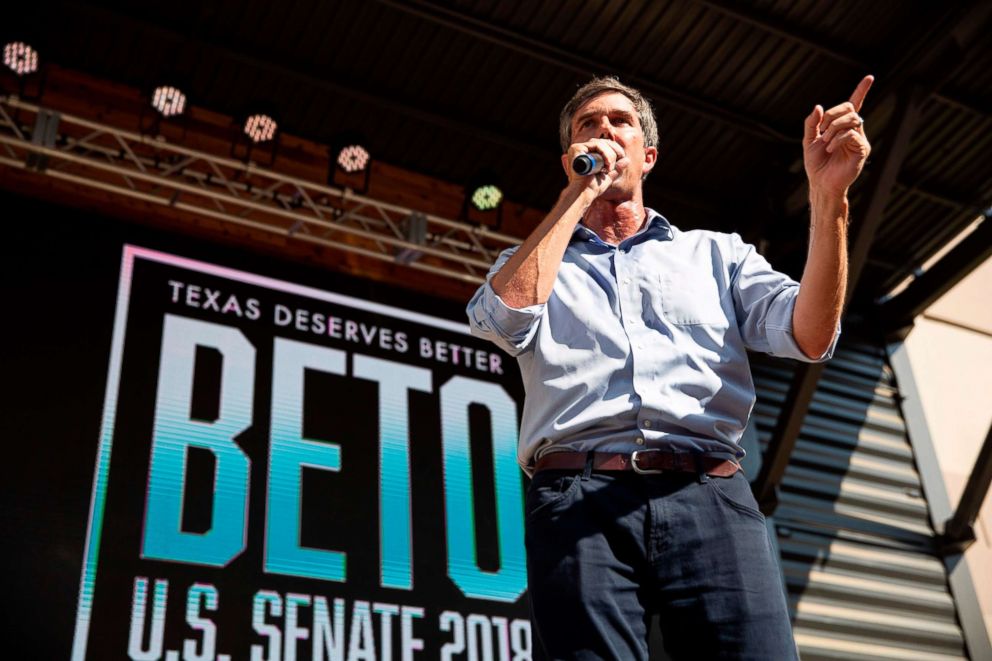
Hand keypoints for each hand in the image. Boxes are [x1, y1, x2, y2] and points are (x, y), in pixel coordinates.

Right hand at [565, 138, 627, 197]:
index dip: (615, 150)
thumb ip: (616, 168)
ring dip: (610, 155)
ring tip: (609, 168)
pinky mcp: (576, 149)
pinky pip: (596, 145)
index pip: (604, 144)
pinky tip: (607, 164)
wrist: (584, 194)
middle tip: (615, 166)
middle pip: (603, 142)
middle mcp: (581, 150)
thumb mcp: (608, 176)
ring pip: (601, 143)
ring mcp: (578, 148)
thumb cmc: (593, 188)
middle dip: (615, 151)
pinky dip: (605, 153)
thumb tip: (627, 160)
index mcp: (586, 154)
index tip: (621, 159)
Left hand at [803, 75, 873, 196]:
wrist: (821, 183)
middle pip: (850, 109)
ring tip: (825, 141)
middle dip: (833, 115)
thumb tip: (819, 106)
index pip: (853, 105)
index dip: (861, 91)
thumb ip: (812, 123)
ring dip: (834, 127)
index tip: (869, 77)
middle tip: (822, 130)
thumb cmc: (816, 163)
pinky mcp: (862, 150)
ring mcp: (859, 139)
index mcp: (841, 126)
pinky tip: (831, 147)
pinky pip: (853, 134)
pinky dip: (839, 138)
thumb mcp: (808, 140)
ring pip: (853, 119)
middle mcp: (853, 130)